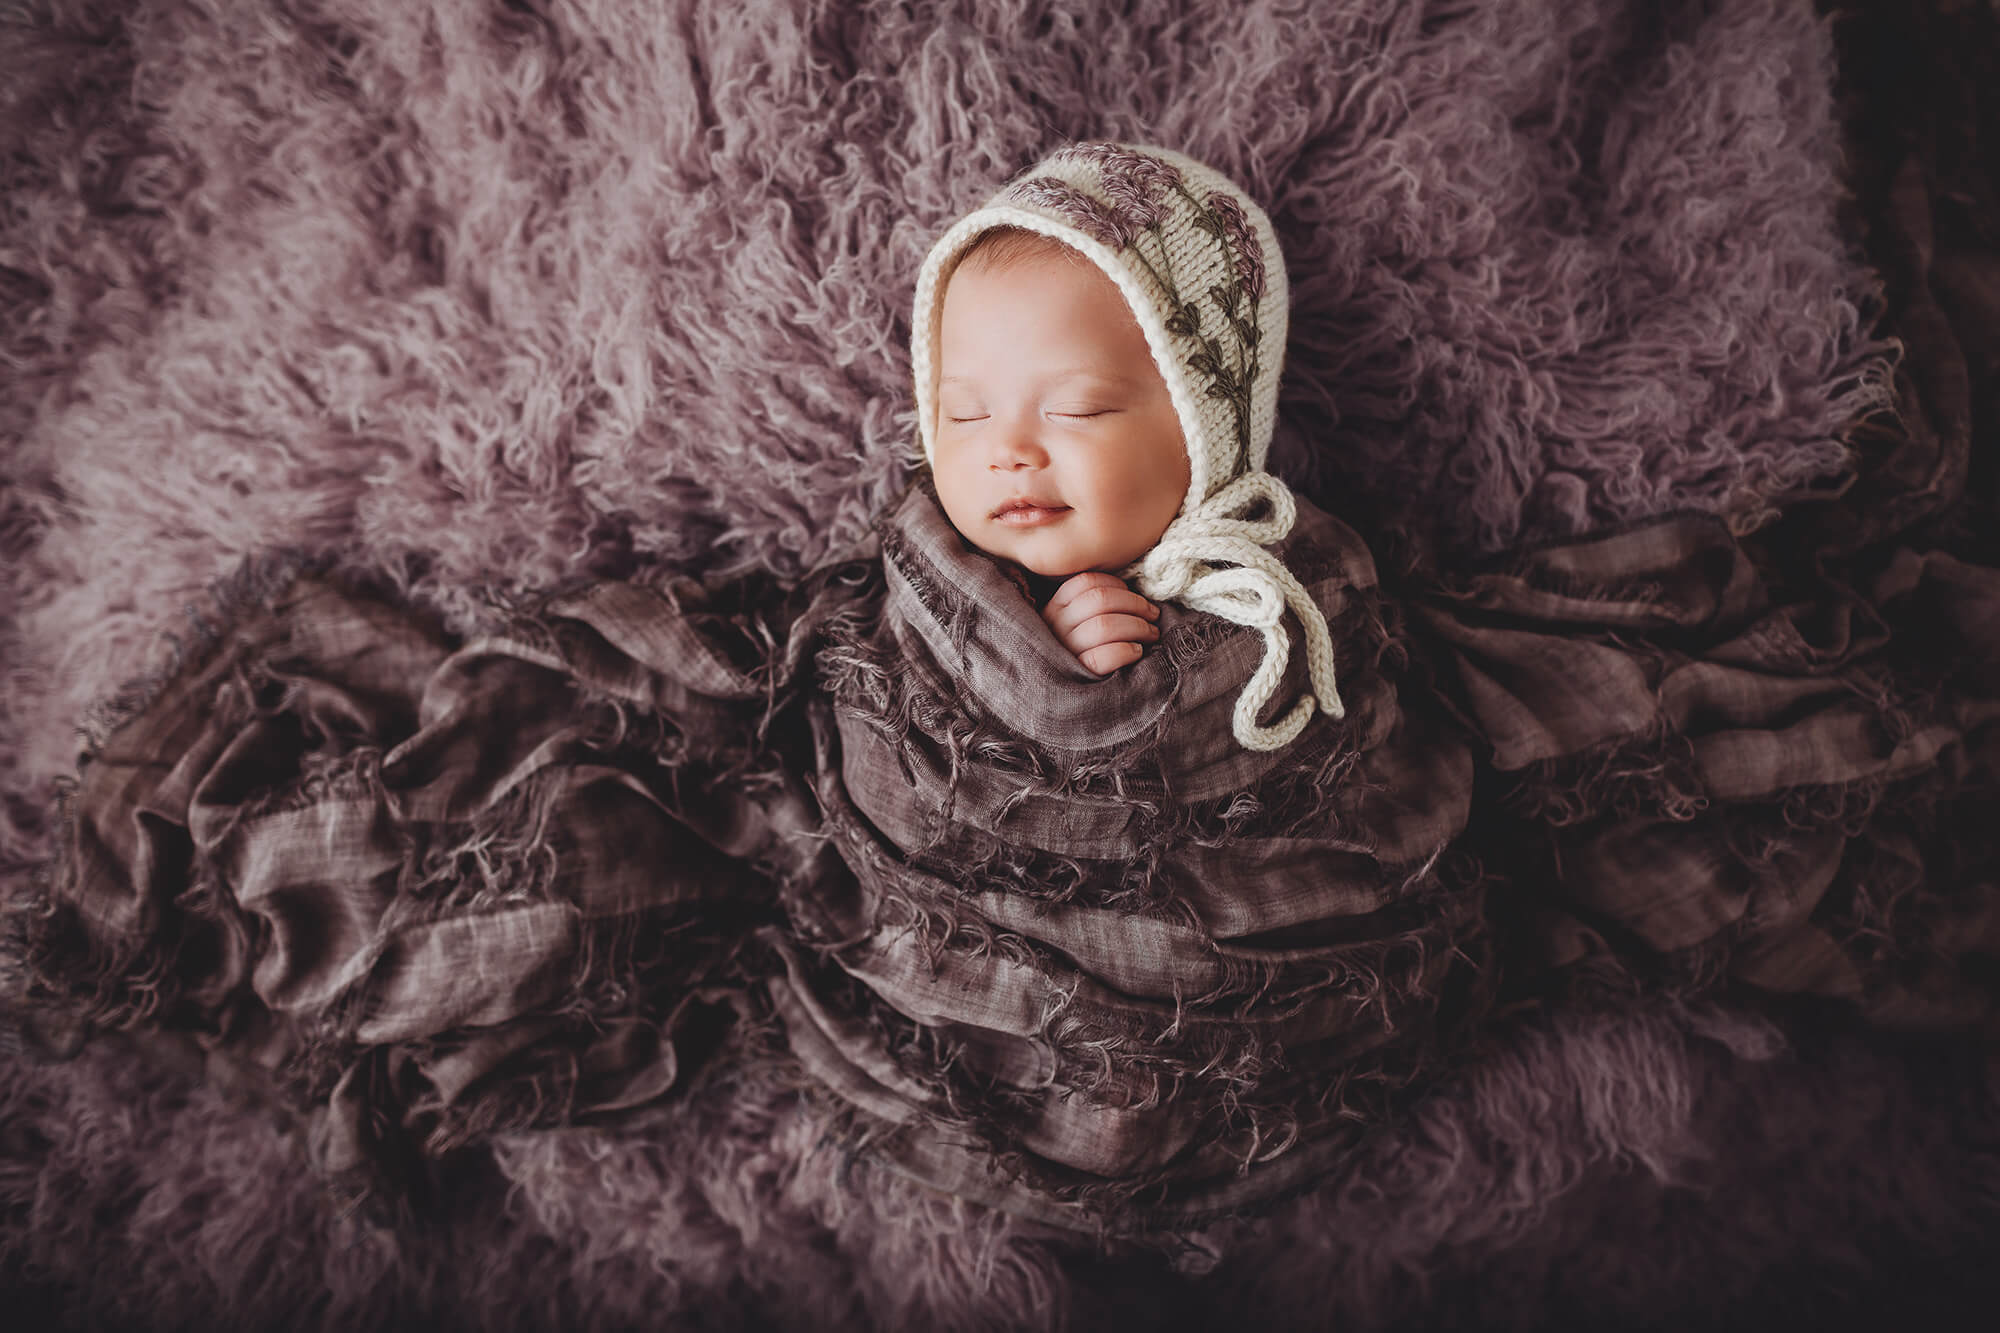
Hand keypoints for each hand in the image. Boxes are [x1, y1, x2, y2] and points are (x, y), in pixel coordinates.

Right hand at [1040, 572, 1161, 675]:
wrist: (1064, 702)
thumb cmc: (1080, 655)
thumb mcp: (1075, 626)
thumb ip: (1094, 607)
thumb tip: (1134, 592)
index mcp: (1054, 609)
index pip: (1085, 583)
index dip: (1117, 585)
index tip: (1133, 595)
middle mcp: (1054, 627)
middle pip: (1100, 599)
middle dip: (1135, 604)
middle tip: (1153, 615)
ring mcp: (1064, 652)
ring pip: (1104, 626)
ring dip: (1137, 627)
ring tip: (1151, 634)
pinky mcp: (1076, 676)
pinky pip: (1103, 658)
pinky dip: (1126, 651)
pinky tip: (1136, 652)